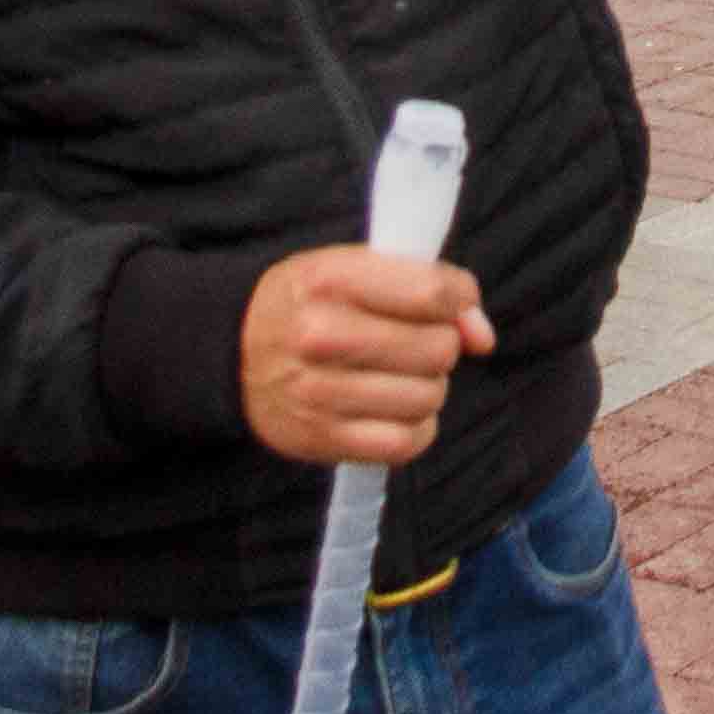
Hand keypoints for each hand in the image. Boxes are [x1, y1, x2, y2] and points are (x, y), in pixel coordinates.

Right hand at [239, 243, 492, 465]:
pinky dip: (416, 428)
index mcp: (330, 279)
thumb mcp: (357, 269)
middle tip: (415, 344)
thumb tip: (483, 336)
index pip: (433, 293)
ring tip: (401, 376)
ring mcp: (317, 392)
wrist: (231, 352)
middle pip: (436, 349)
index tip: (452, 308)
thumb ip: (429, 287)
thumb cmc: (310, 303)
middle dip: (441, 346)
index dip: (460, 301)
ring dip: (429, 388)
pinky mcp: (319, 439)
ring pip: (427, 397)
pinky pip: (404, 443)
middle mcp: (320, 336)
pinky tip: (399, 411)